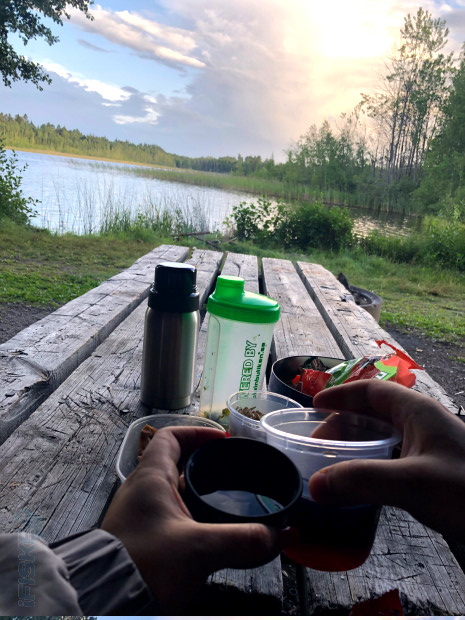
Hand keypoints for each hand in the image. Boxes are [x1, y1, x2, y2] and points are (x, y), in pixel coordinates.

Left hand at [101, 427, 287, 611]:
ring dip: (203, 495)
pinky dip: (195, 518)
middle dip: (209, 468)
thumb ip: (241, 541)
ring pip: (178, 494)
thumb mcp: (197, 549)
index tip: (223, 440)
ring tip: (232, 503)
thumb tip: (279, 536)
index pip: (171, 437)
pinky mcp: (145, 538)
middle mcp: (144, 491)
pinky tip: (214, 533)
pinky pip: (175, 517)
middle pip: (179, 465)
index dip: (197, 433)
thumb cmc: (144, 564)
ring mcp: (142, 515)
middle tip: (236, 474)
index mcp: (151, 477)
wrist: (105, 602)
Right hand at [309, 380, 464, 541]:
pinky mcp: (435, 471)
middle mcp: (422, 424)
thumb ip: (363, 482)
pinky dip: (372, 466)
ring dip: (356, 448)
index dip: (341, 395)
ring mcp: (430, 448)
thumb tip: (314, 486)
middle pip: (373, 413)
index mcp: (417, 412)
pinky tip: (363, 485)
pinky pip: (394, 459)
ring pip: (384, 437)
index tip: (314, 407)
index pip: (370, 391)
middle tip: (318, 447)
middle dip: (342, 426)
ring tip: (333, 466)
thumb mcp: (414, 484)